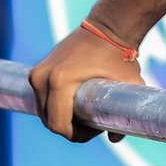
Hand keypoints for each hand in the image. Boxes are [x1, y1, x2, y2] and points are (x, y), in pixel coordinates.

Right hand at [28, 23, 145, 142]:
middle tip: (94, 120)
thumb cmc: (119, 56)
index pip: (58, 125)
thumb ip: (125, 113)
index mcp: (59, 81)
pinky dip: (57, 106)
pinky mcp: (37, 71)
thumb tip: (115, 138)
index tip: (97, 127)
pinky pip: (44, 99)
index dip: (78, 134)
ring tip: (87, 110)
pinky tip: (76, 102)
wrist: (108, 27)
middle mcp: (42, 77)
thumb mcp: (129, 84)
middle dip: (71, 128)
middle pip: (50, 120)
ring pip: (45, 111)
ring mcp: (37, 73)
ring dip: (63, 117)